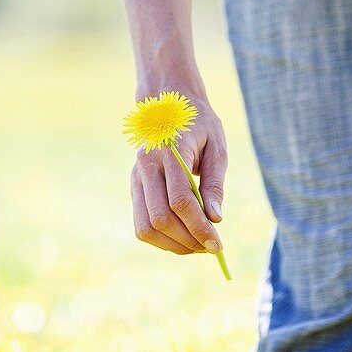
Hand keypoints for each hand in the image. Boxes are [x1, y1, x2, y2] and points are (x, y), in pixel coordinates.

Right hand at [130, 87, 227, 255]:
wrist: (166, 104)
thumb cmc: (198, 124)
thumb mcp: (216, 146)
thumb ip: (214, 183)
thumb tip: (215, 219)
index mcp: (169, 151)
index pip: (180, 200)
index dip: (199, 227)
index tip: (218, 243)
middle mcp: (146, 165)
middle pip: (161, 218)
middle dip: (188, 240)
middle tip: (211, 247)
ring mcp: (135, 177)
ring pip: (146, 226)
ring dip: (173, 245)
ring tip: (198, 246)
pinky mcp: (133, 187)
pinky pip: (141, 224)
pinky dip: (162, 239)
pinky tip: (183, 238)